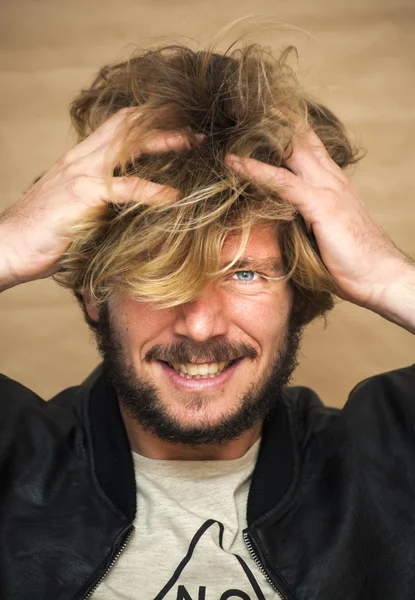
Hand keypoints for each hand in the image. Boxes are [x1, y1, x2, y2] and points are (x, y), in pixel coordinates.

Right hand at [0, 109, 199, 290]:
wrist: (8, 245)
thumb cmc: (44, 233)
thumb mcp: (77, 207)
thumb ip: (102, 199)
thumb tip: (133, 209)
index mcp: (81, 158)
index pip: (117, 125)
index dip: (148, 119)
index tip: (178, 125)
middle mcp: (82, 157)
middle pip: (128, 123)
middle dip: (164, 121)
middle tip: (197, 132)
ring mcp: (82, 172)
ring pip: (130, 142)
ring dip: (166, 140)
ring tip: (195, 146)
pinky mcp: (83, 194)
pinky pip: (126, 186)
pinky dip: (153, 190)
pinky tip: (174, 197)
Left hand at [225, 128, 413, 312]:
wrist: (379, 275)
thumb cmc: (352, 259)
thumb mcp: (325, 228)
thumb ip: (305, 213)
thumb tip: (279, 214)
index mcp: (332, 179)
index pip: (304, 142)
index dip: (280, 128)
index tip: (252, 119)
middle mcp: (330, 176)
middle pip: (295, 136)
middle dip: (266, 120)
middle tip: (234, 107)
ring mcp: (326, 188)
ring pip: (288, 149)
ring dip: (256, 137)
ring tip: (226, 125)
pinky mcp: (321, 205)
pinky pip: (283, 182)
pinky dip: (256, 170)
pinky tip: (233, 162)